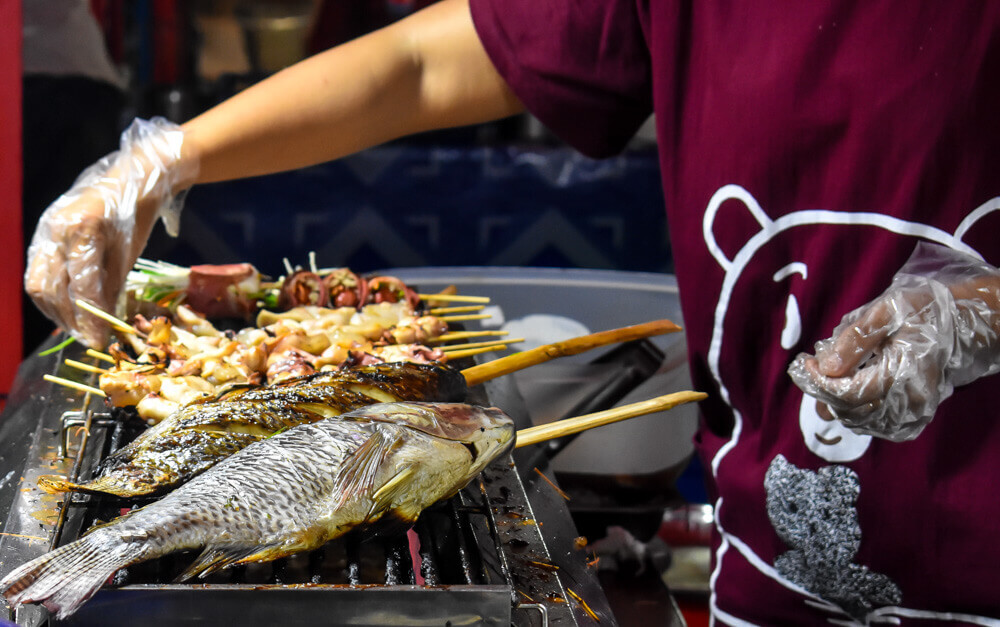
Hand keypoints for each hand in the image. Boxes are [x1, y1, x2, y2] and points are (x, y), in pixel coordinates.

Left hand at [24, 118, 195, 347]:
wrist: (146, 176)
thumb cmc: (128, 213)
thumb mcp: (108, 248)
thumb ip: (100, 280)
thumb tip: (99, 319)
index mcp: (52, 238)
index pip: (40, 285)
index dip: (56, 313)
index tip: (78, 332)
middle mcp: (51, 233)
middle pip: (46, 288)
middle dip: (66, 319)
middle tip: (89, 337)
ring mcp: (65, 227)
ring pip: (63, 285)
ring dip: (79, 315)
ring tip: (97, 331)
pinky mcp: (87, 224)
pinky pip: (86, 274)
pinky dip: (94, 300)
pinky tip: (107, 314)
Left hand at [788, 243, 999, 440]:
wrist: (958, 323)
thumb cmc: (921, 311)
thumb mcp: (886, 311)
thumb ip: (855, 339)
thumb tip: (826, 366)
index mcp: (906, 374)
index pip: (849, 392)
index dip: (820, 381)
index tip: (805, 363)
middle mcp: (911, 402)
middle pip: (850, 410)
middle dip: (823, 390)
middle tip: (811, 368)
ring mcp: (912, 415)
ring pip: (857, 420)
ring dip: (835, 401)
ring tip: (830, 374)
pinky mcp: (911, 420)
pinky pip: (872, 423)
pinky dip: (853, 409)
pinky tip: (848, 388)